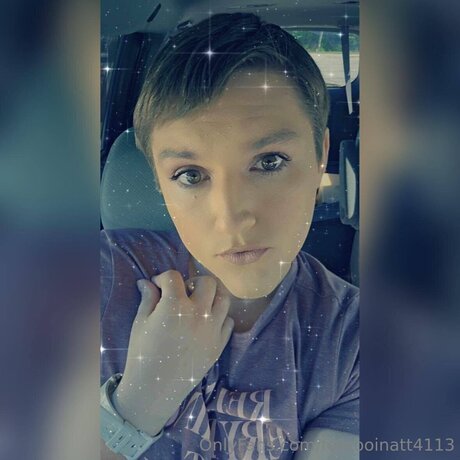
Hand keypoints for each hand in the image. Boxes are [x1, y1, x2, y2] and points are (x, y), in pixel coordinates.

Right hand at [112, 270, 233, 434]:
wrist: (155, 389)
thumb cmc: (143, 354)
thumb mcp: (141, 323)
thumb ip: (149, 298)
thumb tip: (146, 282)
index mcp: (175, 305)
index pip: (174, 277)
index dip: (163, 278)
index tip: (158, 286)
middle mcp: (199, 313)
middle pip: (208, 282)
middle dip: (193, 282)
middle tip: (183, 292)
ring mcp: (213, 329)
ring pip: (224, 299)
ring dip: (211, 296)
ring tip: (199, 304)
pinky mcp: (220, 344)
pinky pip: (228, 321)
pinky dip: (219, 317)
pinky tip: (206, 322)